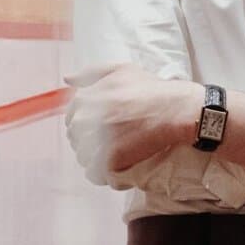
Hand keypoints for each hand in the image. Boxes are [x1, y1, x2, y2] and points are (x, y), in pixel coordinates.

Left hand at [64, 61, 195, 179]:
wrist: (177, 110)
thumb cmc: (151, 89)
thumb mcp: (121, 69)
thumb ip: (90, 73)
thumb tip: (67, 78)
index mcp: (87, 98)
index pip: (70, 117)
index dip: (85, 122)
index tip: (100, 125)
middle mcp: (89, 118)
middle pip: (75, 137)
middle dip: (89, 140)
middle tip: (111, 140)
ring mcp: (99, 139)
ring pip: (83, 157)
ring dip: (95, 158)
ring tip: (116, 153)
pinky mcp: (112, 158)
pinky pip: (95, 174)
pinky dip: (103, 174)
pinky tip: (116, 167)